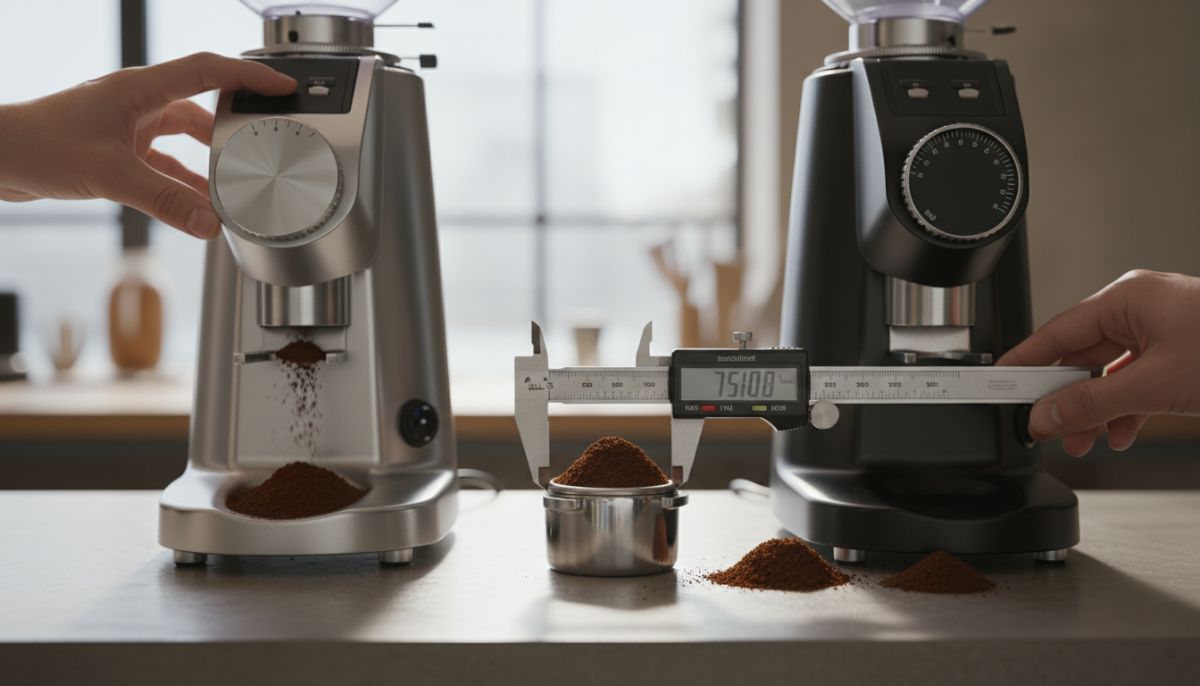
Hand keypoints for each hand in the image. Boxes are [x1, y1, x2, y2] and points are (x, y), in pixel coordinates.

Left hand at [0, 52, 294, 237]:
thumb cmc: (37, 145)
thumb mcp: (111, 175)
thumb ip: (165, 201)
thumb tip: (210, 223)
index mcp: (140, 89)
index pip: (208, 71)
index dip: (249, 77)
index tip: (282, 88)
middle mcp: (137, 102)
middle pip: (201, 107)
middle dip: (234, 128)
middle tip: (264, 144)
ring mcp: (127, 125)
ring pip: (183, 140)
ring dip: (207, 163)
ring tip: (236, 185)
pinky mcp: (117, 148)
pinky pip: (163, 164)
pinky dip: (182, 184)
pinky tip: (197, 205)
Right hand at [998, 270, 1199, 455]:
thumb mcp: (1155, 383)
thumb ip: (1093, 402)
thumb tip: (1047, 415)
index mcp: (1128, 299)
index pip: (1058, 332)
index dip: (1026, 362)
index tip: (1001, 383)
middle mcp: (1141, 311)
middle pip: (1082, 358)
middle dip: (1067, 400)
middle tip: (1046, 426)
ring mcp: (1162, 333)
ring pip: (1109, 376)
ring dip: (1096, 412)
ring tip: (1083, 440)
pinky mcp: (1178, 356)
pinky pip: (1136, 384)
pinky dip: (1127, 411)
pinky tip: (1122, 433)